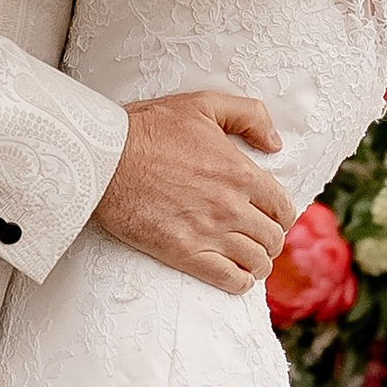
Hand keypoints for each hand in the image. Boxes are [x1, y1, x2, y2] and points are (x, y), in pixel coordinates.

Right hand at [94, 90, 291, 295]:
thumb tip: (275, 143)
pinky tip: (236, 278)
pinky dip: (239, 283)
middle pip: (272, 239)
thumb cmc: (149, 128)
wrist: (104, 158)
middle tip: (259, 240)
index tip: (272, 219)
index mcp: (241, 173)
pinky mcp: (184, 253)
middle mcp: (231, 207)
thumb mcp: (204, 104)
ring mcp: (209, 233)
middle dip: (270, 241)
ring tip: (249, 261)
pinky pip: (228, 280)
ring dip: (257, 263)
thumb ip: (249, 115)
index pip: (283, 208)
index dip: (282, 216)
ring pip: (255, 262)